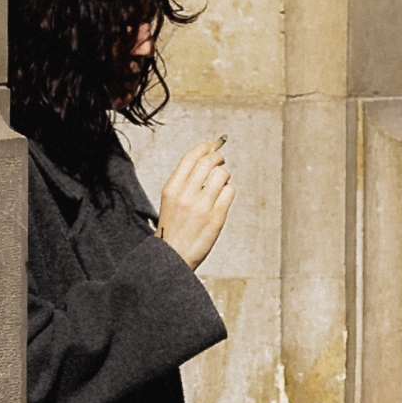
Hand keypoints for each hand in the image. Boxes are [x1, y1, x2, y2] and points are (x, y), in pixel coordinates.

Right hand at [158, 138, 232, 268]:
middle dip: (218, 157)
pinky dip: (229, 191)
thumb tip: (206, 158)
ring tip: (220, 184)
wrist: (171, 257)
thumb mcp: (171, 201)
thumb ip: (185, 181)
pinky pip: (230, 192)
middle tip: (221, 160)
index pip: (190, 157)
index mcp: (171, 188)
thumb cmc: (173, 228)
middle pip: (208, 161)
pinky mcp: (216, 217)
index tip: (212, 145)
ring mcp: (202, 206)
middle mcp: (186, 194)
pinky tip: (222, 199)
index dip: (204, 147)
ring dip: (224, 176)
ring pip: (222, 175)